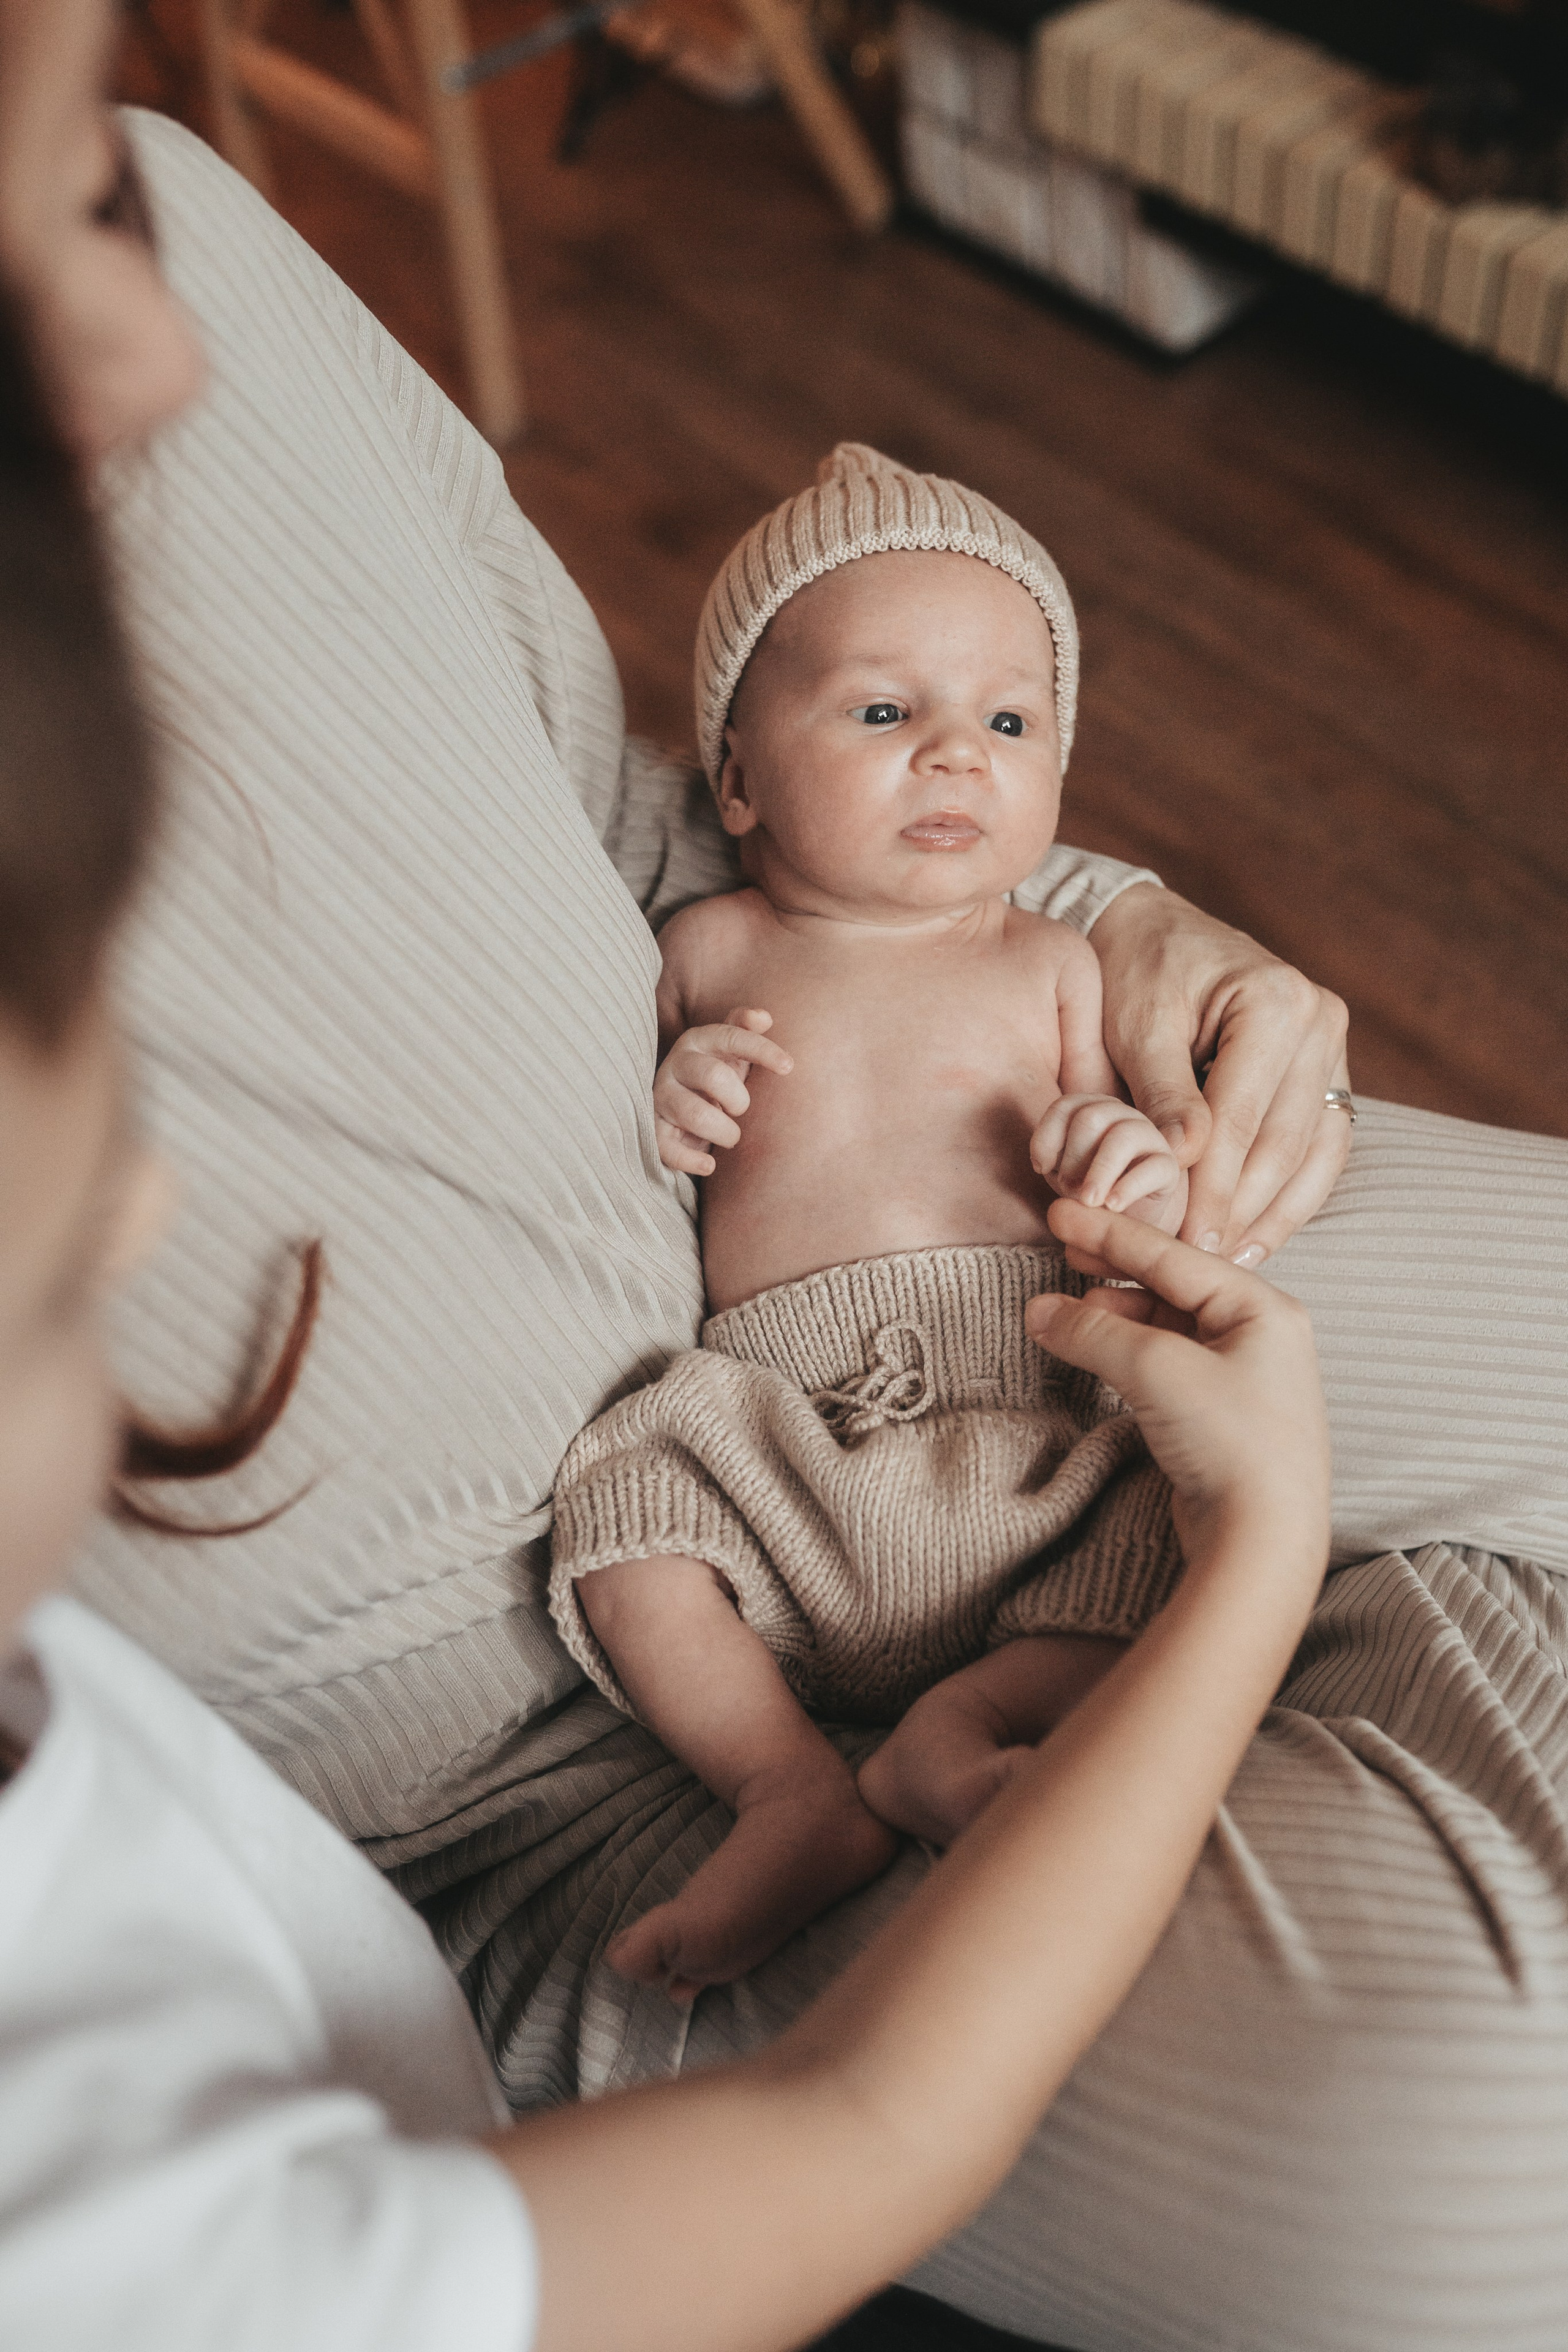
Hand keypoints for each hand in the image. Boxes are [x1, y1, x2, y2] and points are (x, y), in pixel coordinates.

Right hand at [653, 1008, 791, 1175]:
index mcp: (699, 1041)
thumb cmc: (717, 1078)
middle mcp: (676, 1064)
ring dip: (724, 1132)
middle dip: (738, 1099)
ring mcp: (661, 1097)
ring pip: (695, 1114)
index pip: (732, 1036)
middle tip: (741, 1110)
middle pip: (714, 1076)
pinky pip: (668, 1148)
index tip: (788, 1067)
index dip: (762, 1050)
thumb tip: (763, 1017)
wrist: (680, 1110)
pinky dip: (692, 1160)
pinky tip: (710, 1165)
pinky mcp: (653, 1129)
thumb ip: (745, 1030)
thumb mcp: (731, 1053)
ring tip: (731, 1137)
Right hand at [1025, 1198, 1329, 1560]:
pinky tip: (1094, 1350)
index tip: (1061, 1212)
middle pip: (1171, 1286)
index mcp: (1263, 1309)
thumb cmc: (1231, 1444)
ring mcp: (1242, 1379)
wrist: (1263, 1541)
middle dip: (1111, 1272)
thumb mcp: (1156, 1370)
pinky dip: (1126, 1352)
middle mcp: (1260, 1336)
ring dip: (1113, 1316)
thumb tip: (1040, 1310)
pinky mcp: (1221, 1417)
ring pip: (1165, 1327)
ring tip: (1065, 1313)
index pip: (1173, 1256)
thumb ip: (1094, 1330)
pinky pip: (1166, 1365)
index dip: (1111, 1233)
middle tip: (1061, 1253)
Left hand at [1030, 1095, 1185, 1230]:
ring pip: (1122, 1136)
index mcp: (1094, 1110)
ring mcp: (1149, 1137)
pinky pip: (1152, 1168)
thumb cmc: (1089, 1194)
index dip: (1047, 1137)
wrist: (1124, 1225)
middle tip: (1067, 1190)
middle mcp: (1123, 1116)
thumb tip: (1047, 1166)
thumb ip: (1052, 1163)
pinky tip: (1111, 1207)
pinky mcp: (1169, 1166)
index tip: (1041, 1168)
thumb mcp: (1062, 1175)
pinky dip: (1127, 1188)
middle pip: (1091, 1118)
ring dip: (1098, 1171)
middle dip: (1073, 1157)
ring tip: (1087, 1201)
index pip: (1066, 1107)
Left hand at [1088, 884, 1350, 1262]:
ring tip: (1230, 1264)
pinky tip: (1256, 1234)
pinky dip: (1292, 1194)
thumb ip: (1161, 1093)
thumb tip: (1186, 1159)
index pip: (1241, 1120)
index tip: (1180, 1243)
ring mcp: (1335, 1046)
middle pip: (1283, 1143)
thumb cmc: (1136, 972)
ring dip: (1272, 1215)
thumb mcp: (1136, 1026)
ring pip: (1313, 1154)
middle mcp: (1320, 1020)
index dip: (1210, 1189)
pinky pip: (1323, 1147)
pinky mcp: (1330, 1070)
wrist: (1156, 930)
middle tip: (1199, 1267)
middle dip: (1238, 1211)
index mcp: (1275, 1001)